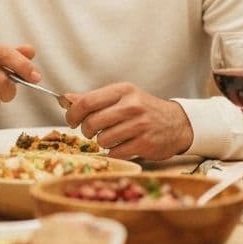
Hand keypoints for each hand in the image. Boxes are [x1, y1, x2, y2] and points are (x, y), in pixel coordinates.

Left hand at [62, 83, 191, 159]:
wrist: (177, 123)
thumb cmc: (144, 109)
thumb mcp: (122, 97)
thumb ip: (94, 98)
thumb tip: (65, 99)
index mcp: (123, 90)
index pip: (87, 101)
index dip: (73, 113)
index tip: (72, 120)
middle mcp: (131, 106)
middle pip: (92, 122)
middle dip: (86, 130)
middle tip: (90, 131)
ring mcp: (139, 125)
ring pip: (103, 139)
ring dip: (101, 142)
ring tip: (110, 137)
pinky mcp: (144, 144)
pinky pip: (116, 153)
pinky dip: (113, 152)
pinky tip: (120, 146)